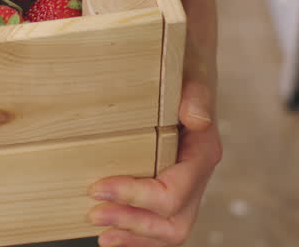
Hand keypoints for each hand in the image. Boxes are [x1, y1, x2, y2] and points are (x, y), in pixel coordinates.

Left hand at [86, 75, 221, 245]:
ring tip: (102, 232)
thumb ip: (195, 95)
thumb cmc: (185, 71)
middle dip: (133, 222)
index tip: (99, 187)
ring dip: (135, 235)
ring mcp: (186, 187)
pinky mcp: (171, 189)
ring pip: (170, 230)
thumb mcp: (190, 74)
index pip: (173, 192)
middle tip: (95, 213)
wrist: (188, 68)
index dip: (135, 195)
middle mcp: (197, 176)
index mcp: (203, 153)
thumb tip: (196, 118)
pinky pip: (161, 224)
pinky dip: (139, 235)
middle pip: (174, 221)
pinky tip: (113, 235)